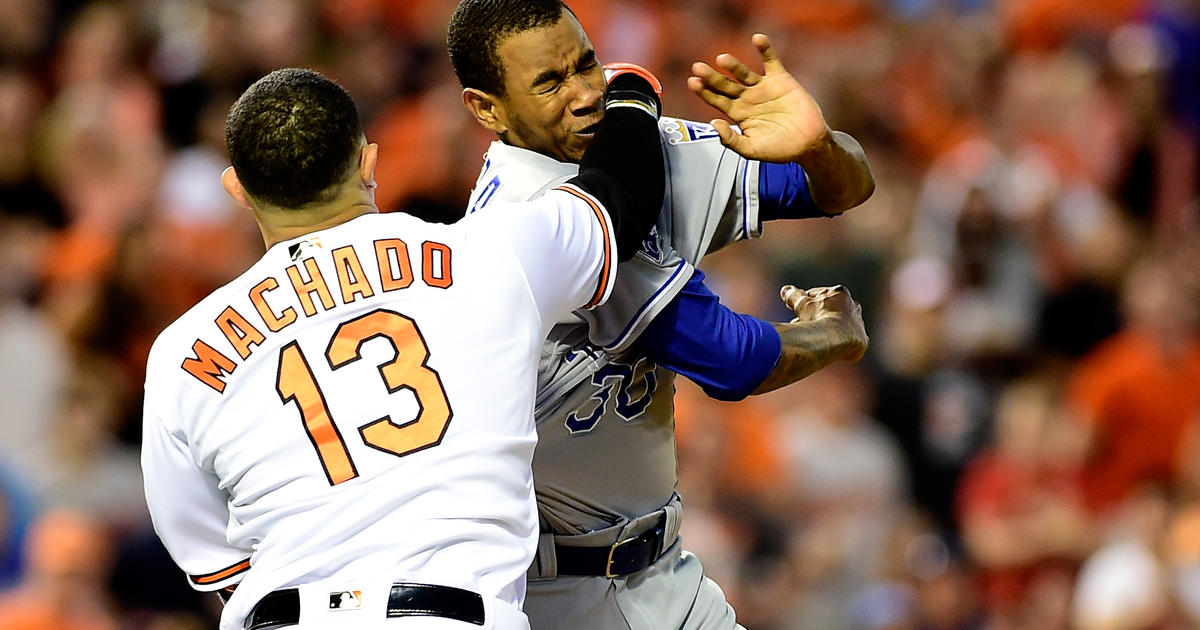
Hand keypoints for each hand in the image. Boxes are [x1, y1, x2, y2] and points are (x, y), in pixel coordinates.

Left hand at [688, 34, 831, 162]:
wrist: (807, 144)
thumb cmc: (778, 150)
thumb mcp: (751, 150)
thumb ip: (731, 140)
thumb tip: (714, 123)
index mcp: (737, 113)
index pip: (717, 100)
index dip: (704, 92)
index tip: (693, 83)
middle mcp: (747, 98)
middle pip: (725, 85)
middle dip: (712, 77)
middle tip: (698, 68)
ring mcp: (763, 87)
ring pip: (744, 73)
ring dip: (733, 65)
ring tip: (722, 59)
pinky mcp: (780, 79)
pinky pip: (771, 61)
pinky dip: (765, 49)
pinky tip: (757, 39)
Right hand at [780, 284, 867, 361]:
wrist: (835, 336)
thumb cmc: (818, 316)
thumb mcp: (801, 304)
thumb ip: (794, 296)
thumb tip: (785, 290)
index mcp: (840, 293)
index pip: (821, 296)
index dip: (808, 303)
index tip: (798, 311)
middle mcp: (853, 306)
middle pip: (833, 311)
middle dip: (820, 318)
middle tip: (805, 327)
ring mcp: (859, 323)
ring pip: (842, 327)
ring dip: (830, 332)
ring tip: (815, 340)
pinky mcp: (862, 341)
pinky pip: (850, 343)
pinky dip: (840, 346)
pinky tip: (829, 350)